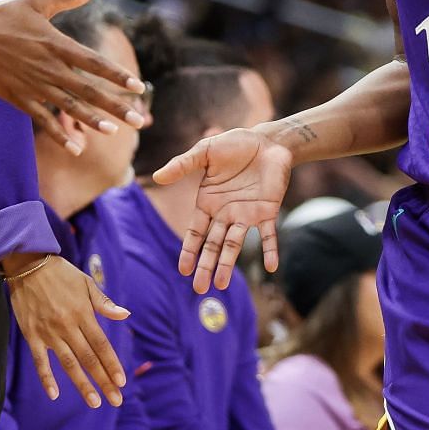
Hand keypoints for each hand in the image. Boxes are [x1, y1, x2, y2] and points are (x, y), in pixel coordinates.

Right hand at [0, 0, 146, 144]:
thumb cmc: (3, 14)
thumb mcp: (38, 0)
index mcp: (57, 44)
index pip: (95, 63)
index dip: (117, 76)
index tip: (138, 87)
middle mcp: (49, 68)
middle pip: (89, 90)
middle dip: (115, 106)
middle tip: (138, 120)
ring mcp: (34, 85)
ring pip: (69, 108)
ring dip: (93, 121)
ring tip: (114, 132)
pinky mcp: (19, 98)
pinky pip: (43, 120)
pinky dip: (59, 135)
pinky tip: (76, 148)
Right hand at [6, 254, 130, 407]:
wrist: (28, 264)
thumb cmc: (61, 273)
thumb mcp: (86, 283)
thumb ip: (104, 303)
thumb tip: (126, 315)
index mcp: (83, 313)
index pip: (101, 344)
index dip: (112, 364)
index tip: (122, 381)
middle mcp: (67, 326)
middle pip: (89, 358)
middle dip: (103, 380)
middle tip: (116, 400)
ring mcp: (48, 332)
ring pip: (68, 364)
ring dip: (82, 384)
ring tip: (94, 402)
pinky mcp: (32, 335)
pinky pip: (40, 361)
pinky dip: (46, 378)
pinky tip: (54, 395)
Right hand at [153, 126, 293, 292]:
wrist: (268, 140)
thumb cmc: (235, 144)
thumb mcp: (206, 152)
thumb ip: (183, 165)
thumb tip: (157, 176)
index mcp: (208, 202)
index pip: (196, 232)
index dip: (189, 250)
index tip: (183, 270)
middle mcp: (226, 213)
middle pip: (212, 244)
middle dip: (205, 265)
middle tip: (199, 289)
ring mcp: (247, 214)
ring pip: (234, 244)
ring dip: (227, 264)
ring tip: (220, 285)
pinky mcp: (268, 211)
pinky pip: (268, 235)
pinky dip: (270, 250)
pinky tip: (271, 267)